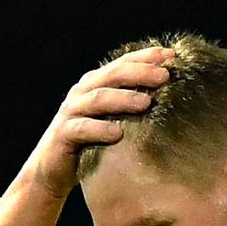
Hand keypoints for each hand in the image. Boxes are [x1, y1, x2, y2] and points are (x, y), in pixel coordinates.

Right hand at [23, 46, 173, 199]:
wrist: (53, 169)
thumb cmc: (92, 144)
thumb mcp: (114, 120)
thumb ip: (133, 107)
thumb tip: (173, 99)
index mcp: (96, 84)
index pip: (123, 64)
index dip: (146, 57)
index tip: (173, 56)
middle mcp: (82, 93)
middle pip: (112, 76)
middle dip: (140, 73)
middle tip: (164, 76)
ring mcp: (71, 112)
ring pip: (98, 99)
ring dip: (123, 99)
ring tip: (146, 103)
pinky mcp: (63, 134)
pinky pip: (81, 129)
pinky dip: (99, 129)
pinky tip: (117, 134)